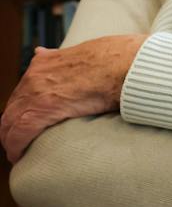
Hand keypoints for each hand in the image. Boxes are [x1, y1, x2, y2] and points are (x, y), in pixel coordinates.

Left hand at [2, 35, 145, 161]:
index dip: (20, 107)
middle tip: (14, 139)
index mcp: (43, 63)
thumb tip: (41, 52)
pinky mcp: (42, 110)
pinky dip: (15, 145)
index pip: (23, 90)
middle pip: (11, 107)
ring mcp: (35, 93)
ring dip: (10, 137)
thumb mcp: (81, 51)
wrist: (125, 65)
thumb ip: (58, 57)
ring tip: (16, 151)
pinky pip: (20, 133)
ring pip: (10, 122)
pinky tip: (18, 155)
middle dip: (10, 125)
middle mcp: (34, 76)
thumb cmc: (115, 59)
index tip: (23, 118)